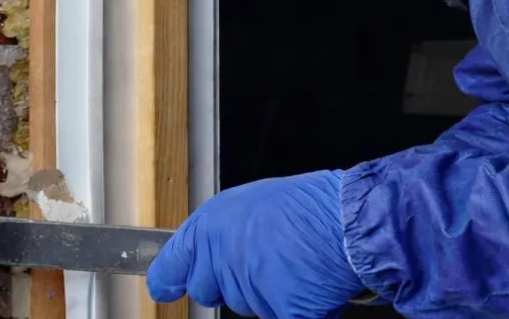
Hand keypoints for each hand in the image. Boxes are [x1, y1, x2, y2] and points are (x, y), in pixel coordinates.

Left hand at [146, 170, 363, 318]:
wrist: (346, 219)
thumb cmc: (309, 206)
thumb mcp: (253, 202)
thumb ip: (227, 231)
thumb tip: (215, 250)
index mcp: (212, 226)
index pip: (174, 262)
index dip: (167, 278)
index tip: (162, 288)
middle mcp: (221, 257)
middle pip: (208, 292)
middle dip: (230, 285)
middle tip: (264, 262)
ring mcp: (247, 287)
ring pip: (247, 306)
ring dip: (267, 295)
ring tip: (295, 264)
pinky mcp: (276, 310)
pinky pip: (278, 317)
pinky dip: (296, 310)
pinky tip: (309, 288)